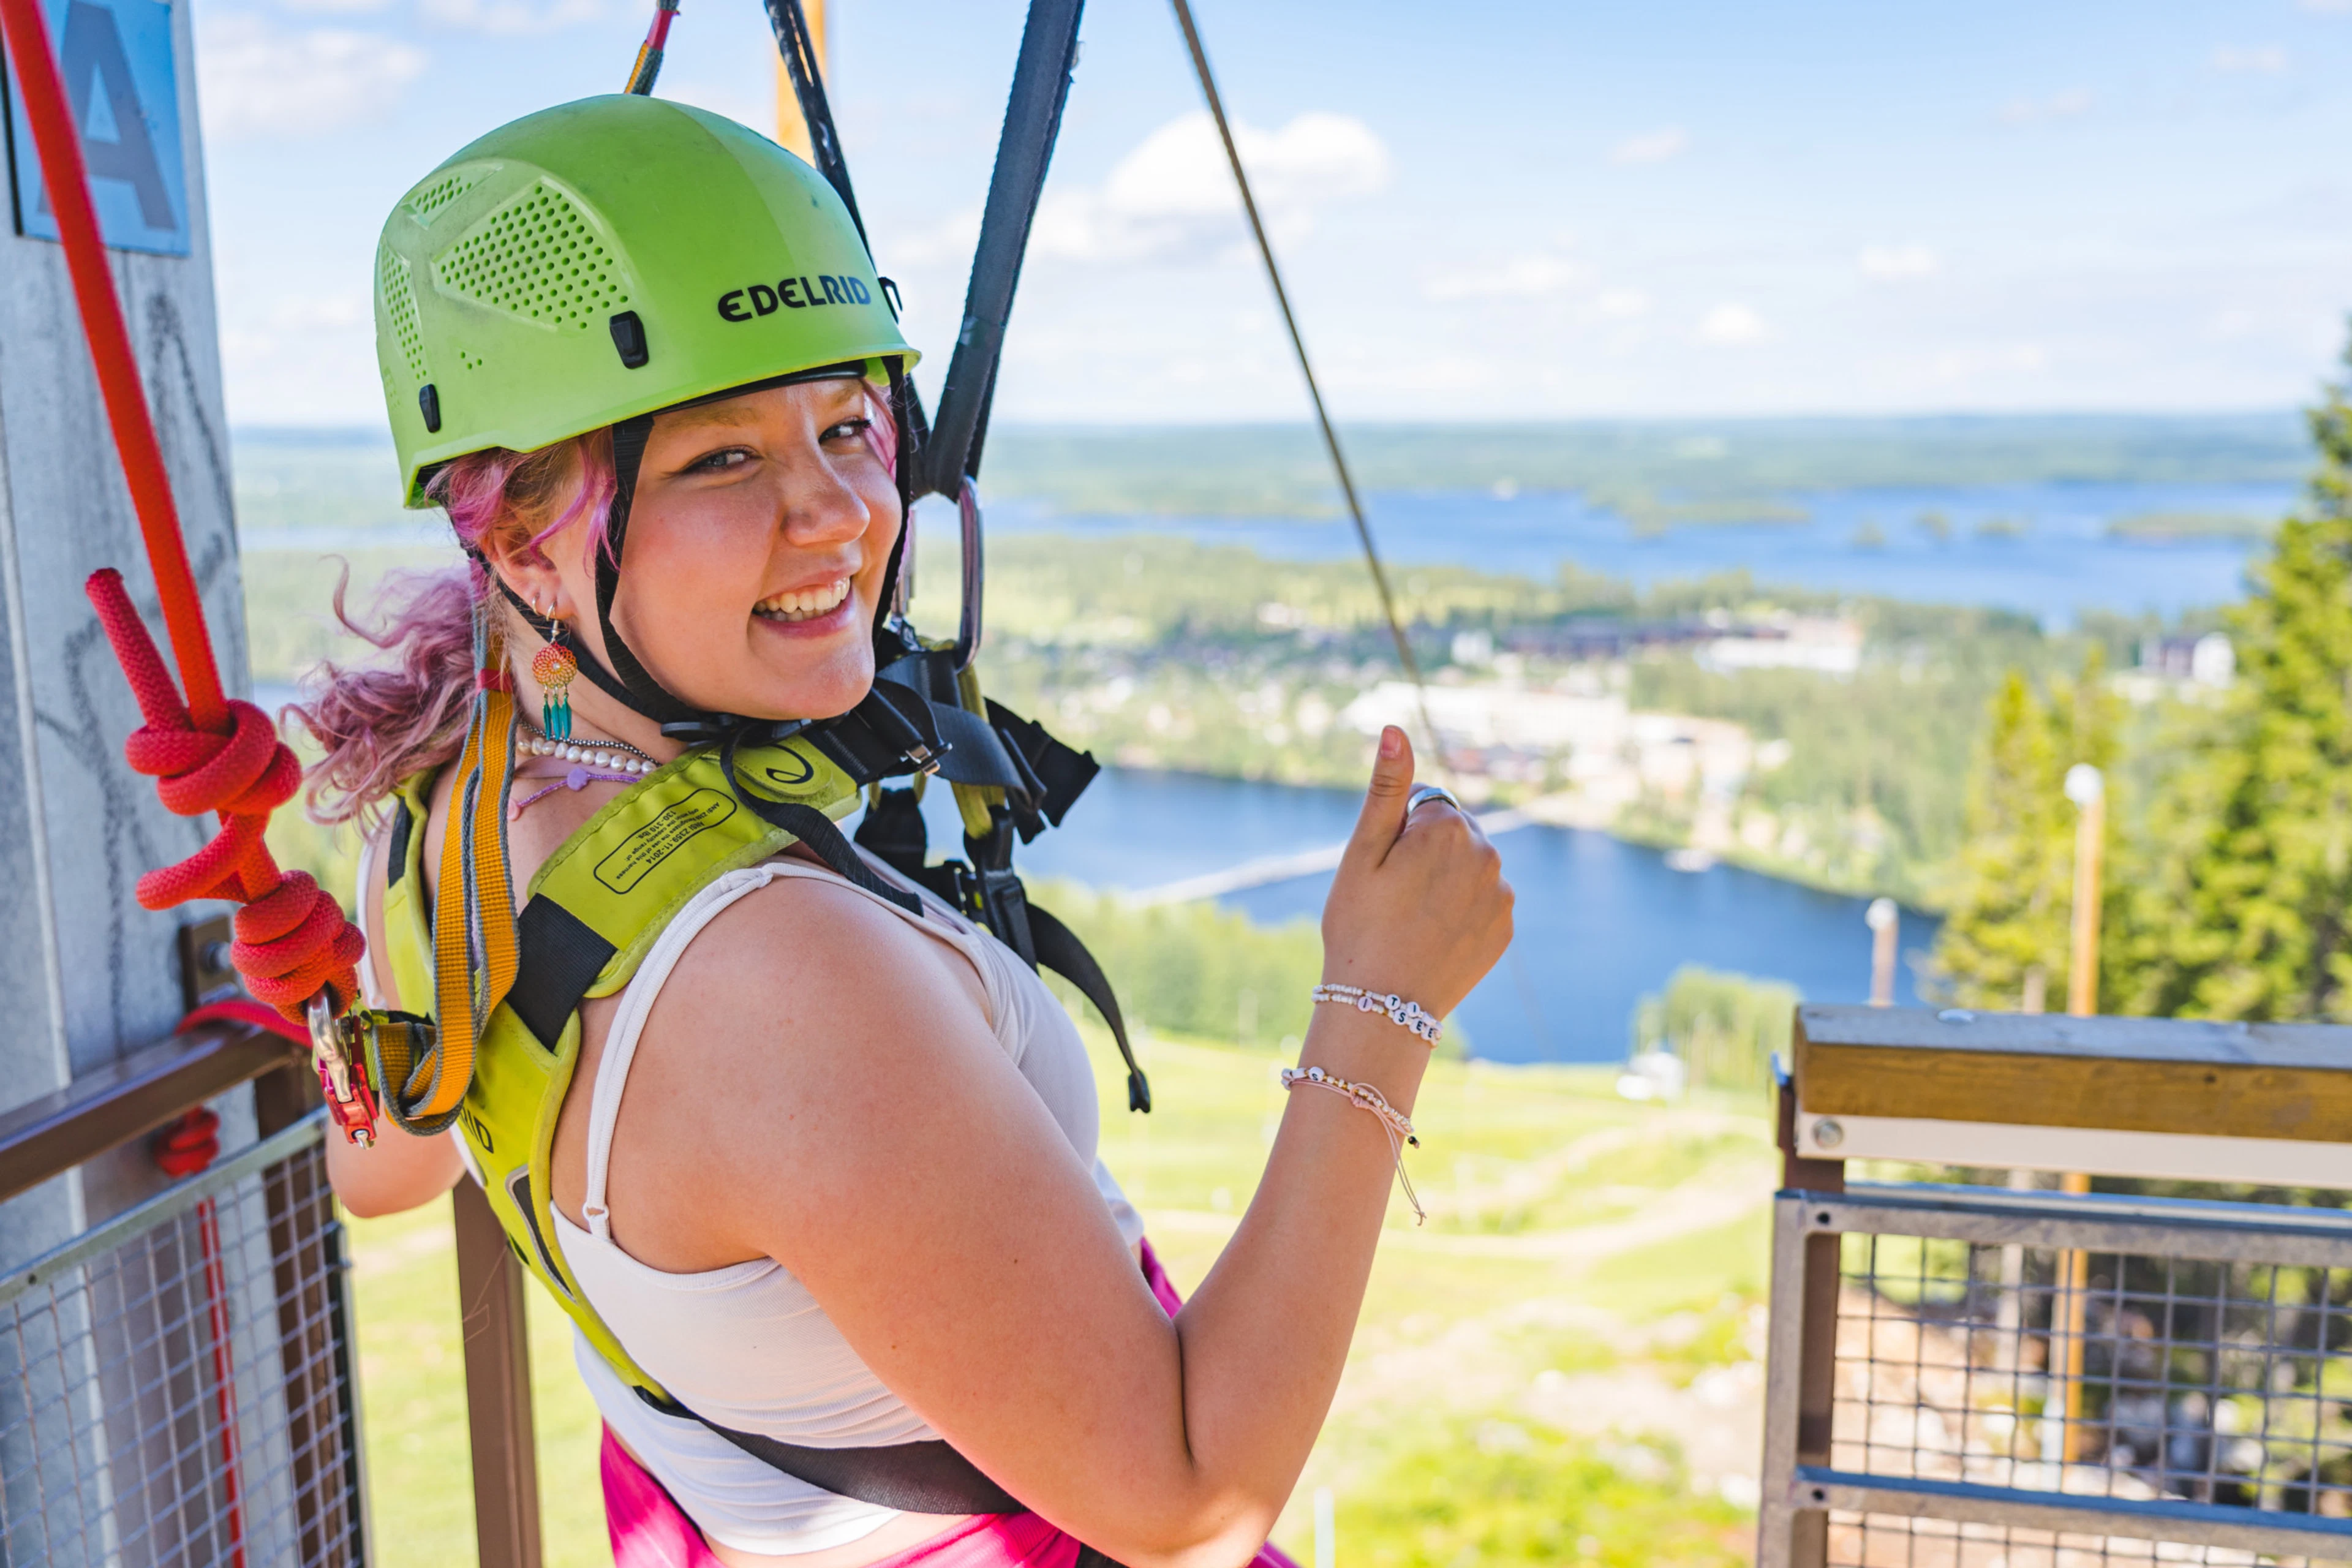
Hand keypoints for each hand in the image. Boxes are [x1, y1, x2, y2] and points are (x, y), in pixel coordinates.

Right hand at [1320, 727, 1513, 1019]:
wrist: (1384, 1007)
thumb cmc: (1360, 925)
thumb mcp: (1362, 851)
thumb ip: (1386, 786)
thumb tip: (1395, 727)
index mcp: (1448, 827)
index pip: (1424, 802)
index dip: (1395, 831)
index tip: (1381, 869)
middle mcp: (1486, 853)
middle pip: (1449, 832)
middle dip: (1423, 851)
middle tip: (1392, 896)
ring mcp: (1500, 893)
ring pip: (1466, 866)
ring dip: (1443, 879)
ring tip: (1411, 919)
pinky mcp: (1504, 926)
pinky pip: (1481, 900)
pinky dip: (1459, 910)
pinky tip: (1432, 936)